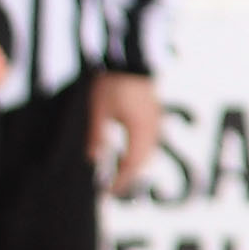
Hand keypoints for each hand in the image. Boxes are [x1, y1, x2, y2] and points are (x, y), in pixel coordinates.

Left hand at [90, 71, 161, 195]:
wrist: (129, 57)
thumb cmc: (111, 82)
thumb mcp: (97, 110)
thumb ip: (95, 135)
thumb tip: (92, 159)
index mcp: (140, 128)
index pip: (132, 163)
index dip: (120, 180)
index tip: (107, 192)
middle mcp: (153, 126)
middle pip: (144, 160)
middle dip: (129, 176)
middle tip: (112, 188)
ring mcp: (156, 119)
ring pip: (149, 151)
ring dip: (135, 165)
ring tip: (119, 175)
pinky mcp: (154, 112)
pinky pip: (151, 140)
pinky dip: (140, 152)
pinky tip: (128, 154)